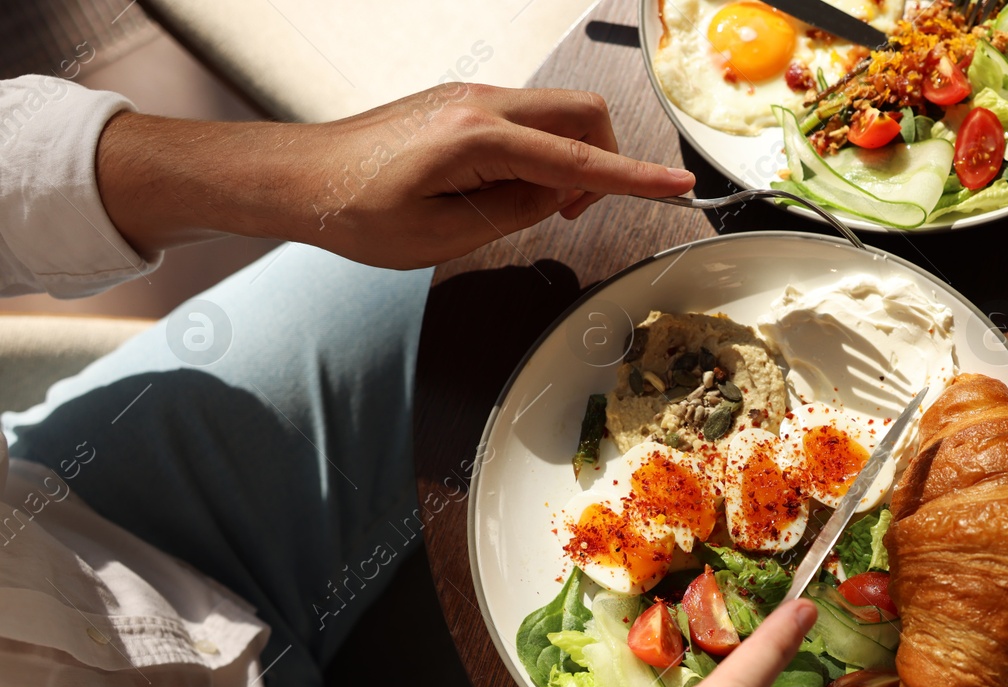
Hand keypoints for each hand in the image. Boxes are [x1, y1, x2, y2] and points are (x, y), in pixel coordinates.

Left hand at [97, 85, 694, 268]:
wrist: (297, 179)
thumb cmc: (355, 214)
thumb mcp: (441, 237)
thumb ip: (512, 211)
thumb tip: (557, 194)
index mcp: (475, 140)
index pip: (578, 158)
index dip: (633, 176)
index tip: (679, 185)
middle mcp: (479, 104)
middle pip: (582, 113)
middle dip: (604, 159)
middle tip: (574, 212)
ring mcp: (470, 97)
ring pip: (559, 112)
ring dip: (572, 156)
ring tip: (540, 207)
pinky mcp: (462, 104)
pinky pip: (528, 119)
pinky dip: (543, 151)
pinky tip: (513, 189)